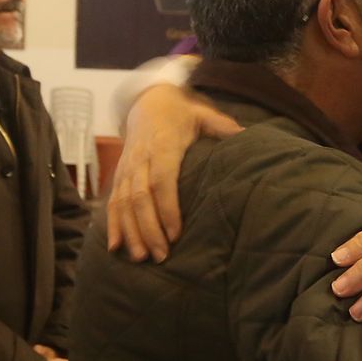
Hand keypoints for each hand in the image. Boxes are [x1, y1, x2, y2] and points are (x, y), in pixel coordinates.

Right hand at [106, 83, 240, 262]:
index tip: (176, 234)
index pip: (162, 180)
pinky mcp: (118, 175)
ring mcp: (127, 168)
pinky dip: (113, 225)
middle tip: (161, 256)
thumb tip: (249, 137)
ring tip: (140, 258)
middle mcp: (140, 158)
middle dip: (149, 229)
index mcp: (163, 145)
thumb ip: (223, 127)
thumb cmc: (181, 114)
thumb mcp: (202, 114)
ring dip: (131, 232)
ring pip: (123, 204)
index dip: (167, 208)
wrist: (147, 102)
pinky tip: (115, 247)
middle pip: (140, 198)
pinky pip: (112, 202)